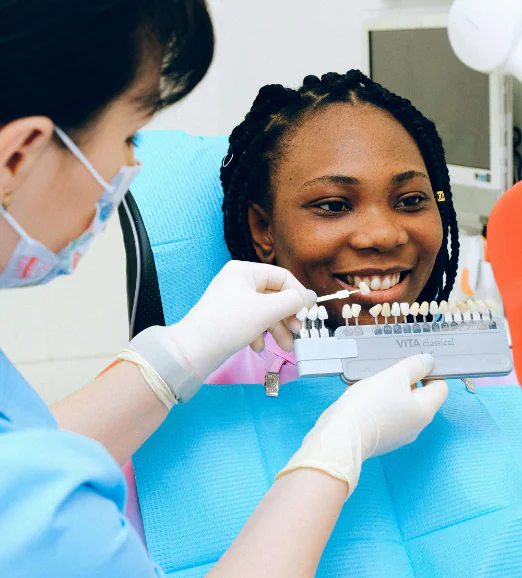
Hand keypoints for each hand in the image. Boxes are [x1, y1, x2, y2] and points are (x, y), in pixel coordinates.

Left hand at [169, 261, 315, 377]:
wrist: (194, 350)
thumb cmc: (230, 323)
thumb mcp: (266, 310)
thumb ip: (293, 301)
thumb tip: (311, 296)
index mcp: (244, 270)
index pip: (282, 277)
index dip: (298, 295)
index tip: (308, 314)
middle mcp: (238, 282)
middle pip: (274, 295)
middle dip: (287, 316)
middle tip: (298, 332)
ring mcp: (232, 301)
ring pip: (264, 311)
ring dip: (277, 329)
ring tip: (285, 347)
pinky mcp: (228, 318)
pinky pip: (251, 322)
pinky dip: (259, 334)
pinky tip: (256, 348)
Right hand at [276, 354, 447, 496]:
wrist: (341, 437)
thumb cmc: (370, 405)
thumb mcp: (393, 377)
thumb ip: (413, 366)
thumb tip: (428, 362)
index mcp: (424, 410)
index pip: (441, 387)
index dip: (431, 371)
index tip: (414, 361)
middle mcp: (415, 426)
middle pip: (418, 396)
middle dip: (405, 379)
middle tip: (389, 367)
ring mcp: (398, 434)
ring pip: (398, 404)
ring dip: (387, 390)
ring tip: (370, 379)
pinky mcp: (380, 438)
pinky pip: (384, 414)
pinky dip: (375, 402)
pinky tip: (359, 394)